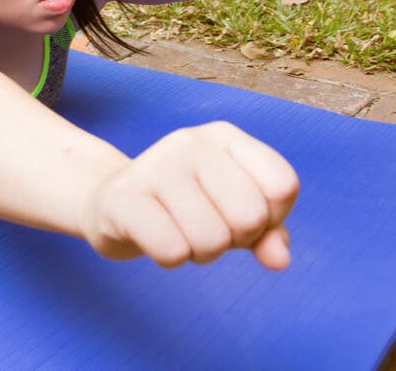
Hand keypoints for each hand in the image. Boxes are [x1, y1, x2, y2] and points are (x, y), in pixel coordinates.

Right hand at [80, 122, 298, 269]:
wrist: (112, 204)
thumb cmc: (185, 207)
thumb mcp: (233, 214)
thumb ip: (268, 232)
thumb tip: (279, 259)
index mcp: (224, 136)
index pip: (282, 185)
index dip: (271, 217)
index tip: (239, 214)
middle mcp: (191, 142)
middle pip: (250, 216)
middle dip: (233, 240)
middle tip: (206, 228)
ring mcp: (154, 165)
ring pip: (211, 239)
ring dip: (200, 253)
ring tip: (180, 234)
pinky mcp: (122, 198)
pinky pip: (171, 249)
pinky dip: (171, 258)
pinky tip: (155, 240)